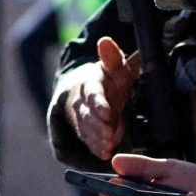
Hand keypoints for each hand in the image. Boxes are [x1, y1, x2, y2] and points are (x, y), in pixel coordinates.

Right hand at [64, 37, 139, 159]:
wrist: (88, 89)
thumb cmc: (109, 77)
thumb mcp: (114, 66)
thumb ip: (112, 57)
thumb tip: (105, 41)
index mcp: (91, 81)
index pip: (92, 93)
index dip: (98, 104)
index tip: (107, 113)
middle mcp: (82, 100)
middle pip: (87, 115)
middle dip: (98, 126)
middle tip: (109, 136)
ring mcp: (80, 116)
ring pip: (86, 129)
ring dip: (97, 139)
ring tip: (108, 148)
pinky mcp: (83, 130)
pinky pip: (87, 139)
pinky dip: (96, 147)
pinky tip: (104, 153)